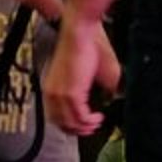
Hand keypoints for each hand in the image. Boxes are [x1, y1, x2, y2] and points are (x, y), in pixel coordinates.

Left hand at [43, 18, 102, 135]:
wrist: (82, 31)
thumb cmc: (88, 45)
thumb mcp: (94, 72)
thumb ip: (98, 89)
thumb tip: (108, 99)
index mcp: (54, 88)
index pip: (57, 116)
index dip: (71, 124)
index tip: (83, 125)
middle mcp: (53, 93)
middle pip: (61, 124)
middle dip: (78, 130)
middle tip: (91, 129)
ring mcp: (60, 94)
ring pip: (70, 124)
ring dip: (85, 128)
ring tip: (96, 123)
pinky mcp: (70, 93)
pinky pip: (79, 117)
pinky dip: (89, 121)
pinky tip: (98, 117)